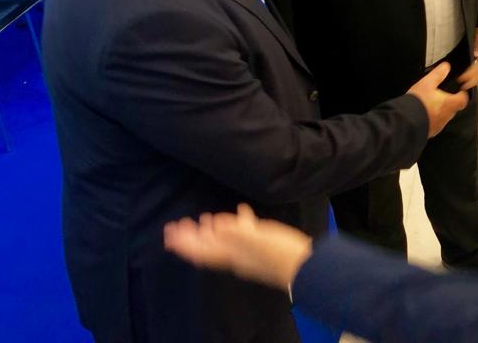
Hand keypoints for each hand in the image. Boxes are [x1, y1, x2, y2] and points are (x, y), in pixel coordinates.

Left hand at [164, 203, 310, 289]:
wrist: (306, 266)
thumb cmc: (281, 253)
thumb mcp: (259, 241)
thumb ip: (237, 233)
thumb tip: (215, 224)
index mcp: (231, 255)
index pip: (201, 250)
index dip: (184, 242)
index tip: (170, 232)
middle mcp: (236, 255)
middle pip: (208, 246)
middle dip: (192, 235)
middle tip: (178, 223)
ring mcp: (249, 251)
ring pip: (224, 240)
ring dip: (211, 229)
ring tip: (204, 218)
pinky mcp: (262, 245)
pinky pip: (242, 233)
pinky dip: (237, 223)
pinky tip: (241, 212)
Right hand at [406, 62, 469, 137]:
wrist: (405, 121)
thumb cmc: (418, 102)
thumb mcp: (427, 83)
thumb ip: (438, 74)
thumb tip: (446, 66)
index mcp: (449, 103)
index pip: (463, 100)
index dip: (463, 94)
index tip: (460, 91)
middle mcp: (447, 116)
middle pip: (454, 108)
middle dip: (450, 102)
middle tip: (442, 95)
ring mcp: (439, 125)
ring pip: (444, 116)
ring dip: (440, 111)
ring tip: (430, 104)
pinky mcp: (431, 131)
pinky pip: (435, 124)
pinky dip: (432, 118)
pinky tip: (423, 113)